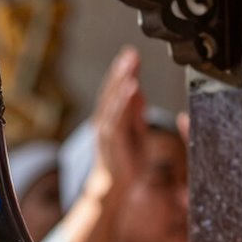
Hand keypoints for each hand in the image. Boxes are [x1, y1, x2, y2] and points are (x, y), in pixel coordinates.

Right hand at [84, 47, 145, 200]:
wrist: (112, 189)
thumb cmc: (123, 165)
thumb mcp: (133, 134)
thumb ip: (134, 113)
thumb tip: (137, 91)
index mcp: (110, 120)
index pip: (115, 91)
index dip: (122, 73)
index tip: (130, 54)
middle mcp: (104, 122)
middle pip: (111, 92)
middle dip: (121, 71)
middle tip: (130, 52)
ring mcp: (106, 131)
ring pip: (113, 100)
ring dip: (121, 80)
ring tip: (130, 63)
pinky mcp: (112, 140)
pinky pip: (118, 116)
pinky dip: (124, 101)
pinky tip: (133, 87)